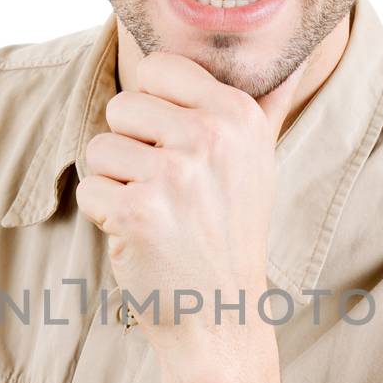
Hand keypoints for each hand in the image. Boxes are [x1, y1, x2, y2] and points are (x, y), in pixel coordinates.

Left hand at [76, 51, 309, 357]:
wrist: (222, 316)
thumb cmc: (231, 234)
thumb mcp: (259, 163)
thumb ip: (266, 109)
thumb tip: (292, 66)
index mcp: (239, 115)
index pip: (158, 67)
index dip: (152, 110)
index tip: (177, 148)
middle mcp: (211, 138)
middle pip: (122, 106)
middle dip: (130, 148)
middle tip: (167, 191)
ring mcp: (174, 175)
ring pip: (99, 149)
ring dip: (115, 185)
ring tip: (155, 214)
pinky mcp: (137, 212)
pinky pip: (90, 190)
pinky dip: (105, 219)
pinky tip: (142, 238)